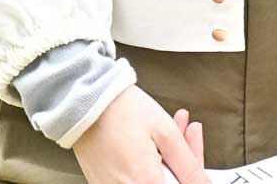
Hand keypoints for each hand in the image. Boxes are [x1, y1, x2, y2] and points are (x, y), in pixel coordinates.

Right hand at [71, 87, 208, 183]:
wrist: (84, 100)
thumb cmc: (121, 109)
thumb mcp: (165, 132)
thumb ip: (189, 165)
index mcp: (144, 182)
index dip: (192, 175)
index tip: (192, 160)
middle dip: (181, 164)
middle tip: (186, 134)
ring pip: (150, 181)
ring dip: (164, 163)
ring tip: (166, 133)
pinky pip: (132, 180)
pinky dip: (145, 165)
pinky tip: (150, 144)